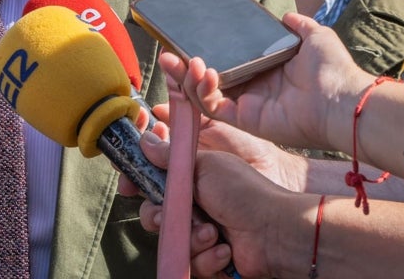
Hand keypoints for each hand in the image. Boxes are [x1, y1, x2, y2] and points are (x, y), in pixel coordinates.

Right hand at [118, 121, 300, 278]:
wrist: (275, 231)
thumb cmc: (244, 191)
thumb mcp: (205, 165)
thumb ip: (171, 156)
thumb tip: (146, 139)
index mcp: (192, 178)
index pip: (155, 179)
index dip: (139, 183)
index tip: (128, 187)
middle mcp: (195, 205)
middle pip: (156, 213)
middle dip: (159, 217)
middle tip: (166, 216)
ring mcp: (202, 232)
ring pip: (173, 241)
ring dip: (191, 239)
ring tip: (212, 233)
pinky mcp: (210, 258)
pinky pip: (192, 262)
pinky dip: (207, 258)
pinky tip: (224, 250)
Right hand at [166, 13, 373, 153]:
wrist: (342, 99)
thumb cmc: (332, 69)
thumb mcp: (314, 35)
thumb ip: (298, 25)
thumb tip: (285, 15)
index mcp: (264, 69)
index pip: (225, 61)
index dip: (204, 52)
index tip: (186, 41)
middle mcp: (252, 88)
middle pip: (207, 79)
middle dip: (183, 69)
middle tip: (166, 54)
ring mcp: (247, 105)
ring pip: (204, 94)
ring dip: (189, 78)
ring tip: (184, 60)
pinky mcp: (245, 119)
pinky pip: (214, 108)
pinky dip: (204, 91)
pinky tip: (205, 72)